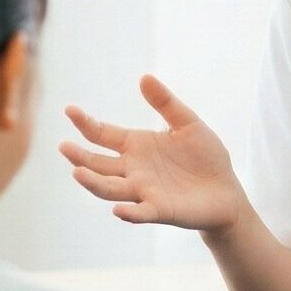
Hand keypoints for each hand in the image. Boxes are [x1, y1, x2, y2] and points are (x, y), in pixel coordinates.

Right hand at [63, 76, 249, 233]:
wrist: (226, 191)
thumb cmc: (205, 157)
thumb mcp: (187, 123)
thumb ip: (166, 103)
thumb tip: (144, 77)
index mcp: (136, 146)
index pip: (102, 135)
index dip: (85, 123)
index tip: (70, 110)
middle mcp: (133, 170)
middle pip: (98, 164)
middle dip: (80, 157)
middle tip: (63, 147)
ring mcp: (144, 191)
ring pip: (110, 189)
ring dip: (94, 182)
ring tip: (77, 172)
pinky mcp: (160, 210)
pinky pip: (141, 212)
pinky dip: (129, 213)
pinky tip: (118, 210)